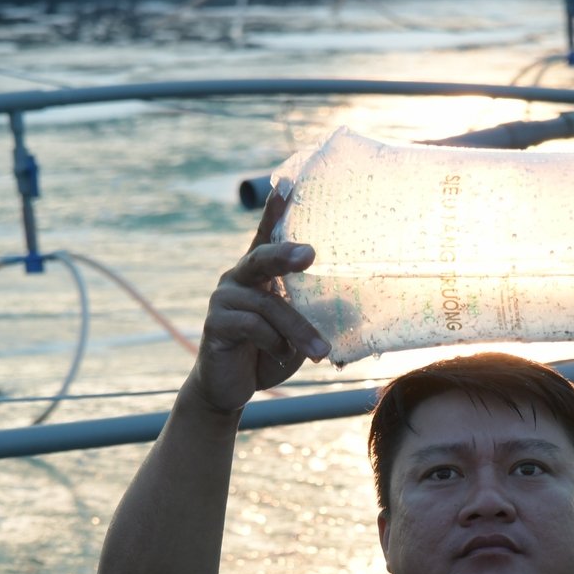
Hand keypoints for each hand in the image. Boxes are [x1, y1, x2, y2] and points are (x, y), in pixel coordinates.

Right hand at [184, 190, 325, 414]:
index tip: (287, 184)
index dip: (275, 210)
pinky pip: (251, 326)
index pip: (266, 235)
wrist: (232, 388)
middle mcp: (239, 278)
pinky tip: (280, 354)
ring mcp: (224, 299)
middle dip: (285, 254)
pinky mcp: (215, 323)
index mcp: (260, 274)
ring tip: (319, 351)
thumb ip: (317, 315)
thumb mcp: (301, 332)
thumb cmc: (270, 353)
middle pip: (261, 257)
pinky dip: (273, 342)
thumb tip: (358, 306)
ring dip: (298, 329)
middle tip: (310, 254)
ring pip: (267, 304)